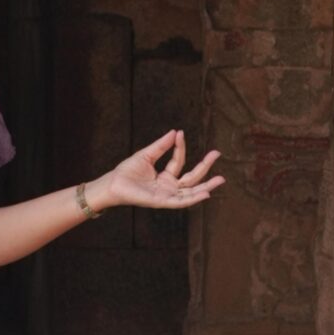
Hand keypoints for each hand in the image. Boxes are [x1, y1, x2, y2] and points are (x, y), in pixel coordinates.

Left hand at [87, 131, 223, 215]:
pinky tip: (205, 193)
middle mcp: (169, 187)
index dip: (180, 147)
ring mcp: (167, 195)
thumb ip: (161, 146)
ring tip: (221, 179)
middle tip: (217, 153)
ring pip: (191, 192)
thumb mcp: (146, 155)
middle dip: (205, 167)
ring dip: (206, 186)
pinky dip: (194, 198)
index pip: (178, 161)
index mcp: (165, 177)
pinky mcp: (162, 202)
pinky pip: (181, 201)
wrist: (113, 183)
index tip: (180, 133)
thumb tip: (175, 132)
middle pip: (191, 178)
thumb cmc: (126, 171)